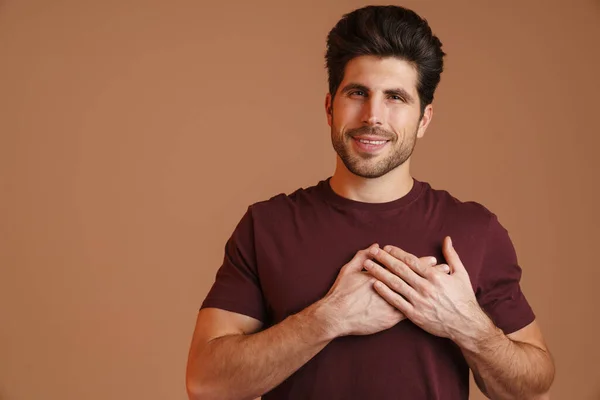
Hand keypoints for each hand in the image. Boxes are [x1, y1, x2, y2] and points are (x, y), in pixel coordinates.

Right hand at [320, 244, 450, 337]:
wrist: (336, 316)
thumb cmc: (341, 292)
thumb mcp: (349, 269)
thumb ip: (362, 256)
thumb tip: (375, 246)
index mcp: (381, 275)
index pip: (405, 267)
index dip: (420, 263)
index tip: (432, 259)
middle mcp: (389, 289)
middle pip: (415, 281)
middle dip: (432, 275)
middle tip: (446, 270)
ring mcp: (392, 305)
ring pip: (417, 297)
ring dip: (431, 292)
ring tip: (445, 287)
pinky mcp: (390, 319)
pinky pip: (409, 312)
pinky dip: (421, 307)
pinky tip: (431, 306)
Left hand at [363, 237, 490, 343]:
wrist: (466, 325)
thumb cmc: (463, 298)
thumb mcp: (461, 274)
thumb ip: (452, 255)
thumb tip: (447, 239)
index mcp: (435, 276)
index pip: (412, 261)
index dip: (397, 253)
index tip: (386, 247)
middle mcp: (425, 287)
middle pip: (400, 270)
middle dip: (384, 259)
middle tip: (372, 252)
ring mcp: (419, 301)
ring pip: (395, 284)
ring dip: (380, 273)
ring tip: (368, 265)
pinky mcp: (415, 315)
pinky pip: (396, 301)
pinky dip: (385, 292)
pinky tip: (375, 284)